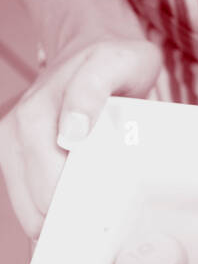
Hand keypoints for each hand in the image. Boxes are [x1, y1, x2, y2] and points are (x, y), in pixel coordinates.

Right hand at [0, 35, 163, 241]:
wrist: (93, 44)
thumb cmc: (114, 59)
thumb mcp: (120, 62)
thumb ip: (93, 89)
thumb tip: (69, 133)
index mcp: (37, 114)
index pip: (51, 185)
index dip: (82, 206)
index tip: (109, 212)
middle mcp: (15, 130)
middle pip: (40, 205)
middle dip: (75, 217)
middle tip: (110, 214)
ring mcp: (10, 145)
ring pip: (31, 212)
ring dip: (63, 218)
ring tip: (95, 209)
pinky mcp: (12, 158)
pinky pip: (29, 206)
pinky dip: (53, 215)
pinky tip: (79, 207)